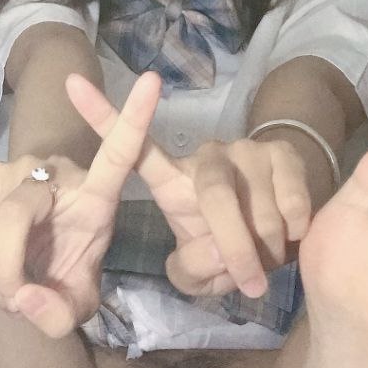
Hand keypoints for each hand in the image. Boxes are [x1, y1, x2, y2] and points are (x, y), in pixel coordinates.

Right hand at [0, 72, 161, 336]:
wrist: (28, 254)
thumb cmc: (64, 268)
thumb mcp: (76, 302)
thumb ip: (60, 312)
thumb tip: (26, 298)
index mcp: (96, 193)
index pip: (119, 152)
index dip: (134, 118)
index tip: (152, 80)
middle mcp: (55, 171)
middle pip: (18, 215)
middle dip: (8, 271)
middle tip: (18, 301)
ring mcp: (16, 169)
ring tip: (9, 290)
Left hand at [66, 75, 311, 299]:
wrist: (287, 224)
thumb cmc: (229, 245)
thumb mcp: (200, 268)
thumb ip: (193, 269)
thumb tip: (220, 253)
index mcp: (171, 179)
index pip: (132, 146)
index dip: (101, 116)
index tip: (71, 83)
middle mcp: (205, 155)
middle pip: (213, 197)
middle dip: (234, 248)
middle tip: (249, 283)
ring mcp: (246, 149)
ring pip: (258, 212)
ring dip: (268, 250)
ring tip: (267, 260)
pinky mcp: (283, 153)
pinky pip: (293, 204)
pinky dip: (295, 235)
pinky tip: (292, 236)